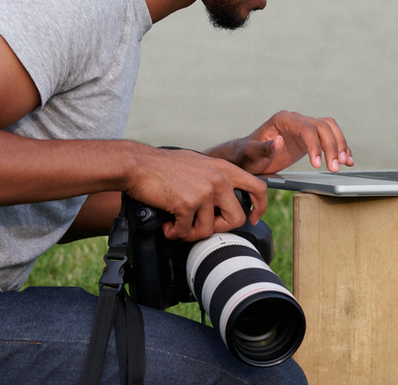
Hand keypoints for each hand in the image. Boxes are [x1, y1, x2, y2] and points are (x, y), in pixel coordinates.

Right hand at [124, 147, 267, 241]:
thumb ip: (215, 179)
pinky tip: (167, 224)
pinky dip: (174, 233)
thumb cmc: (163, 166)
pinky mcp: (188, 203)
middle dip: (218, 228)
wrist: (137, 164)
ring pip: (208, 230)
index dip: (260, 207)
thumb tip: (223, 202)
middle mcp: (218, 179)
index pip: (258, 187)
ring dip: (190, 233)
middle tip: (199, 225)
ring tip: (177, 224)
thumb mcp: (198, 165)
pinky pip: (186, 231)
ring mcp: (204, 191)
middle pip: (236, 218)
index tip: (251, 218)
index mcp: (223, 169)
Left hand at [206, 110, 352, 174]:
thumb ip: (264, 148)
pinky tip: (346, 160)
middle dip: (331, 147)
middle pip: (322, 127)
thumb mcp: (252, 154)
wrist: (247, 158)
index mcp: (282, 119)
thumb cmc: (246, 155)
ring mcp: (303, 128)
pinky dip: (339, 147)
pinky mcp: (308, 138)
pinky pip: (329, 137)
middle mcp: (295, 120)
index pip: (307, 128)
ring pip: (329, 129)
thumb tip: (279, 140)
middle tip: (334, 168)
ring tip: (344, 163)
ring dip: (339, 145)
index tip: (317, 164)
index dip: (315, 145)